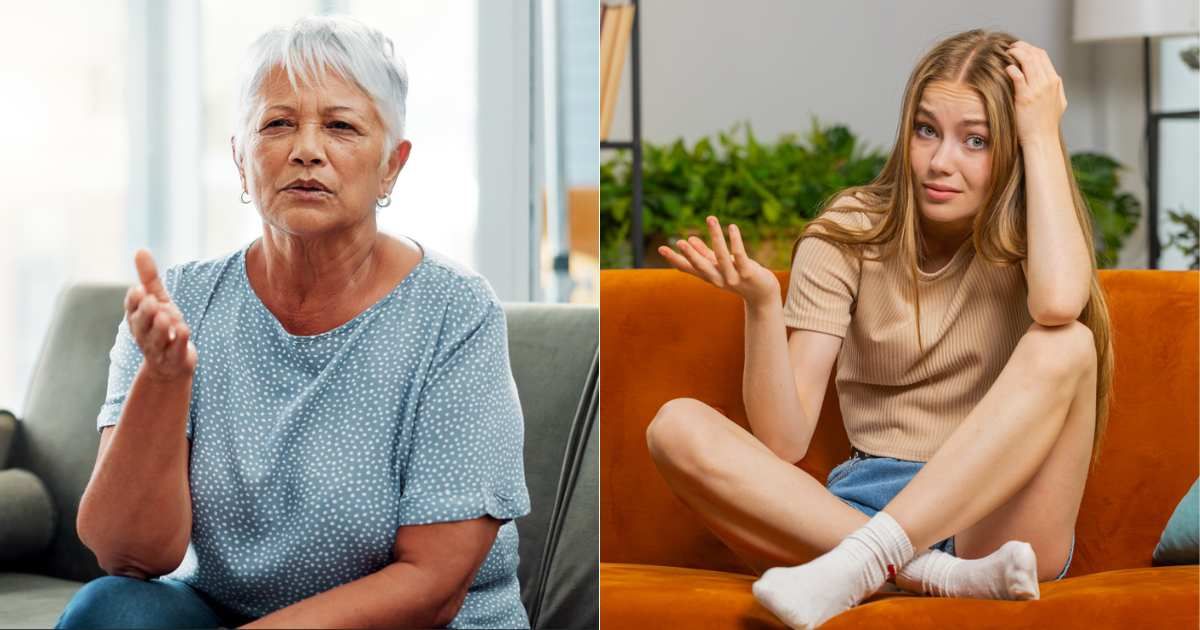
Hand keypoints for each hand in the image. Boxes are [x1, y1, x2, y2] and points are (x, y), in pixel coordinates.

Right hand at [125, 249, 196, 381]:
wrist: (171, 365)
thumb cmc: (162, 327)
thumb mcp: (158, 300)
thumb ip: (149, 278)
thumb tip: (140, 250)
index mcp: (137, 318)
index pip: (131, 308)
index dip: (134, 301)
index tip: (139, 290)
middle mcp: (144, 334)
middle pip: (140, 324)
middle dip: (145, 313)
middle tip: (152, 301)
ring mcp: (158, 348)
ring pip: (156, 339)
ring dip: (160, 328)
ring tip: (165, 316)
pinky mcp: (174, 359)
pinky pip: (175, 350)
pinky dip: (179, 341)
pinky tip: (184, 330)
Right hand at [657, 216, 779, 306]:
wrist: (762, 294)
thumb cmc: (739, 277)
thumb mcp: (720, 266)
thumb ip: (705, 253)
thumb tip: (690, 238)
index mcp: (709, 276)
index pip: (688, 268)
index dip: (675, 259)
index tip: (661, 248)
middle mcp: (719, 279)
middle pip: (702, 266)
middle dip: (691, 254)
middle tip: (679, 242)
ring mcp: (734, 277)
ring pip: (722, 257)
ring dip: (716, 238)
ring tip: (711, 219)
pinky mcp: (748, 273)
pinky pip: (741, 256)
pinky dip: (736, 241)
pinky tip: (732, 227)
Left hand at [1004, 40, 1066, 146]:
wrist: (1041, 139)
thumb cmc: (1046, 124)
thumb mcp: (1058, 102)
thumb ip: (1055, 88)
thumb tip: (1052, 78)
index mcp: (1055, 81)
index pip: (1043, 55)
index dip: (1029, 48)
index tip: (1018, 48)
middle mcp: (1048, 82)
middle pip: (1035, 54)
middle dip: (1021, 47)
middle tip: (1009, 47)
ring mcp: (1038, 89)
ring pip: (1028, 61)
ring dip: (1016, 54)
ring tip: (1006, 53)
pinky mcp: (1026, 98)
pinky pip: (1018, 76)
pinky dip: (1011, 68)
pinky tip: (1006, 68)